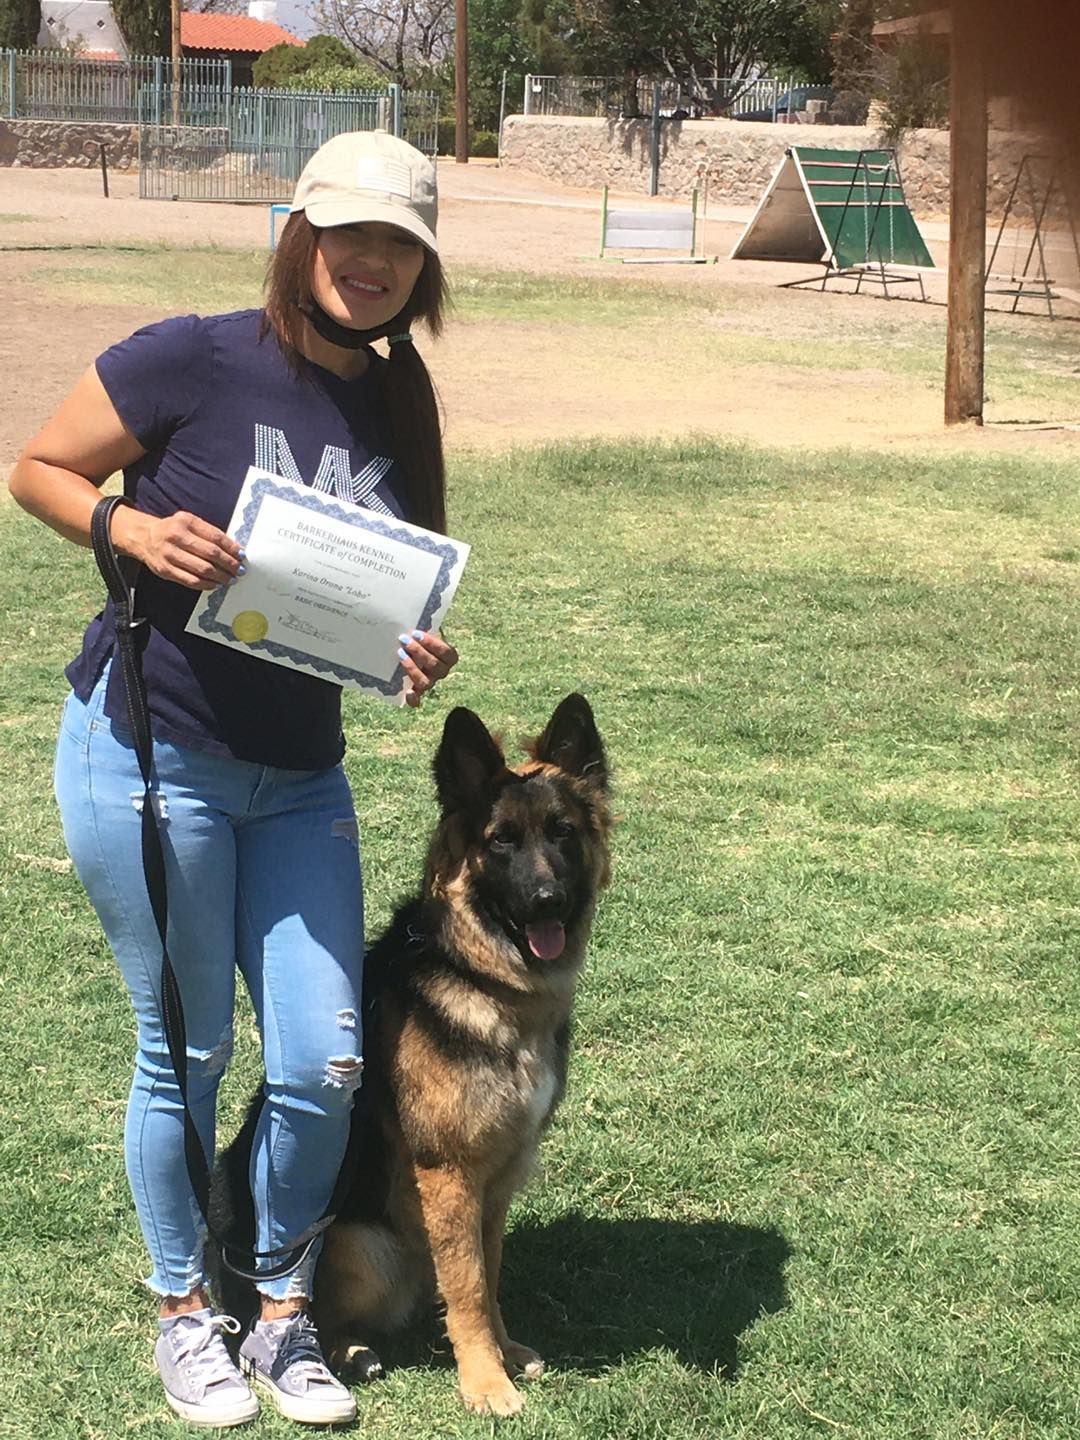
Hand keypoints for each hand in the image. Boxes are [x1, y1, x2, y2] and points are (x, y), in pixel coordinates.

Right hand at [120, 509, 243, 590]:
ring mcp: (169, 554)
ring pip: (202, 569)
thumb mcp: (188, 523)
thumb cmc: (173, 530)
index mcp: (186, 521)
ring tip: (230, 579)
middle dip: (229, 564)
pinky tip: (215, 584)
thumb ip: (207, 533)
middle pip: (211, 554)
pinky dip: (206, 584)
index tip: (242, 556)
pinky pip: (191, 580)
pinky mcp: (165, 569)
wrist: (144, 537)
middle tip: (239, 570)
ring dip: (220, 576)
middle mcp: (177, 536)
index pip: (215, 537)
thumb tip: (233, 550)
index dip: (231, 548)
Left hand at [397, 630, 458, 707]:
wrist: (412, 646)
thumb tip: (416, 616)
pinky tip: (408, 693)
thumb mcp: (427, 630)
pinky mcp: (417, 690)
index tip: (416, 633)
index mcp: (449, 657)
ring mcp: (430, 681)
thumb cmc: (421, 637)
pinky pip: (418, 700)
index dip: (432, 643)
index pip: (446, 652)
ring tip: (400, 654)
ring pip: (426, 682)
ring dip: (412, 669)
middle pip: (435, 667)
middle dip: (418, 652)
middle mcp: (442, 671)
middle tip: (404, 640)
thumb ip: (426, 625)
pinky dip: (414, 699)